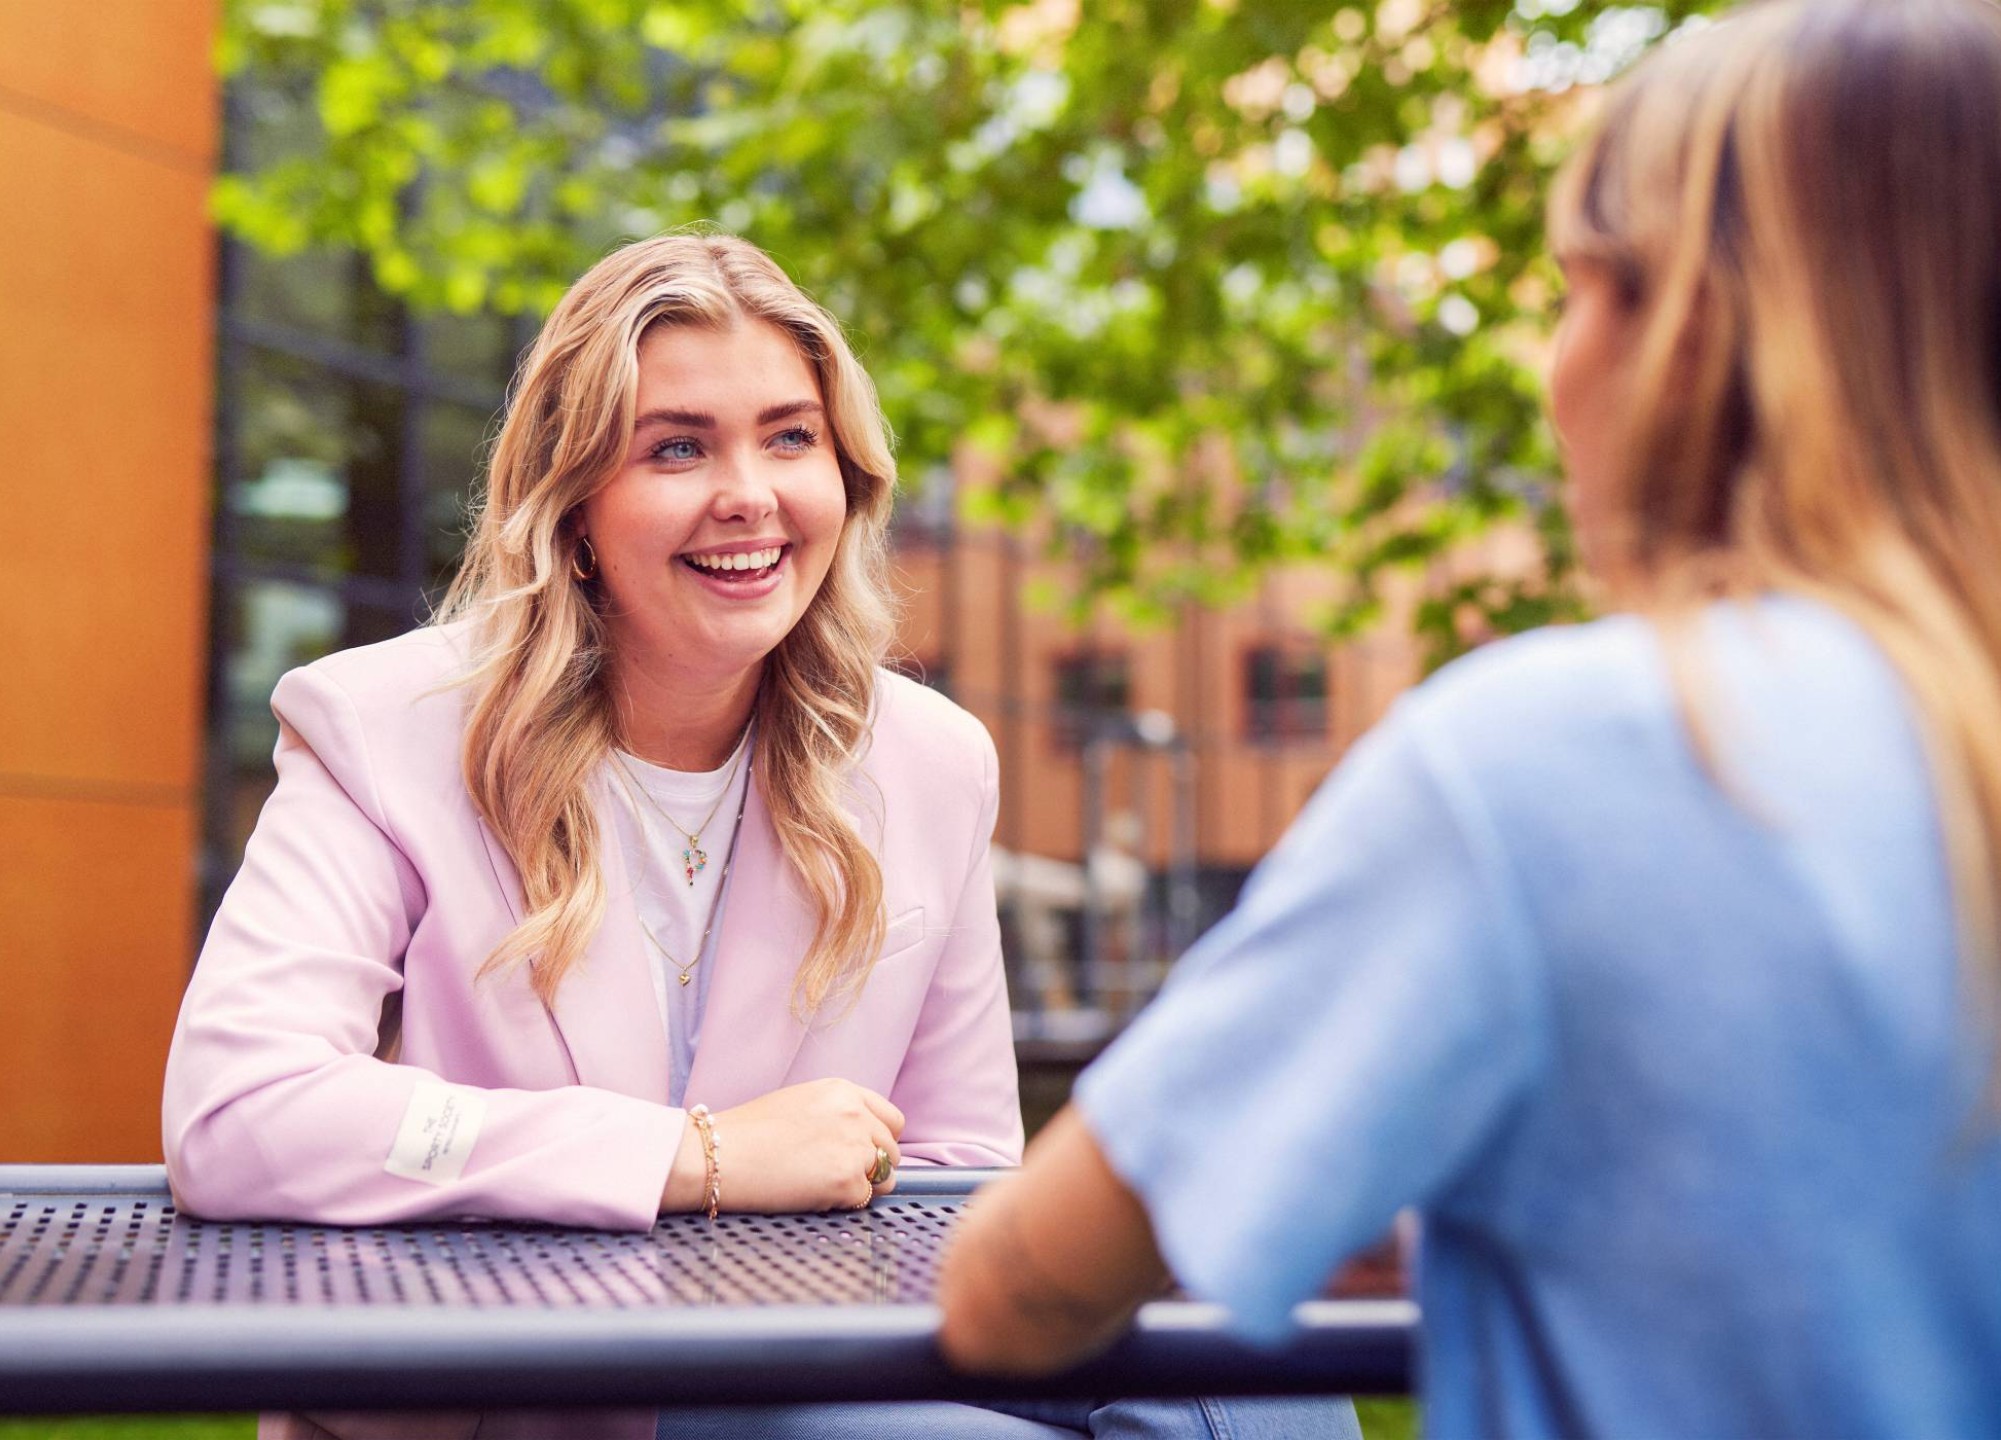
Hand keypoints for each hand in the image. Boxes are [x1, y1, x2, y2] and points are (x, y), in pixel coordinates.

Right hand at [661, 1079, 903, 1213]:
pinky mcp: (847, 1181)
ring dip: (864, 1187)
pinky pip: (863, 1200)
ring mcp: (854, 1148)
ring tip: (825, 1186)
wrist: (718, 1155)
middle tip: (839, 1176)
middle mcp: (856, 1115)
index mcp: (845, 1091)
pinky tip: (813, 1196)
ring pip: (886, 1178)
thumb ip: (837, 1114)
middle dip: (873, 1166)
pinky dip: (843, 1204)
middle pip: (892, 1150)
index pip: (892, 1120)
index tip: (865, 1153)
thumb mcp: (801, 1102)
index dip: (881, 1140)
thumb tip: (861, 1138)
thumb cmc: (748, 1132)